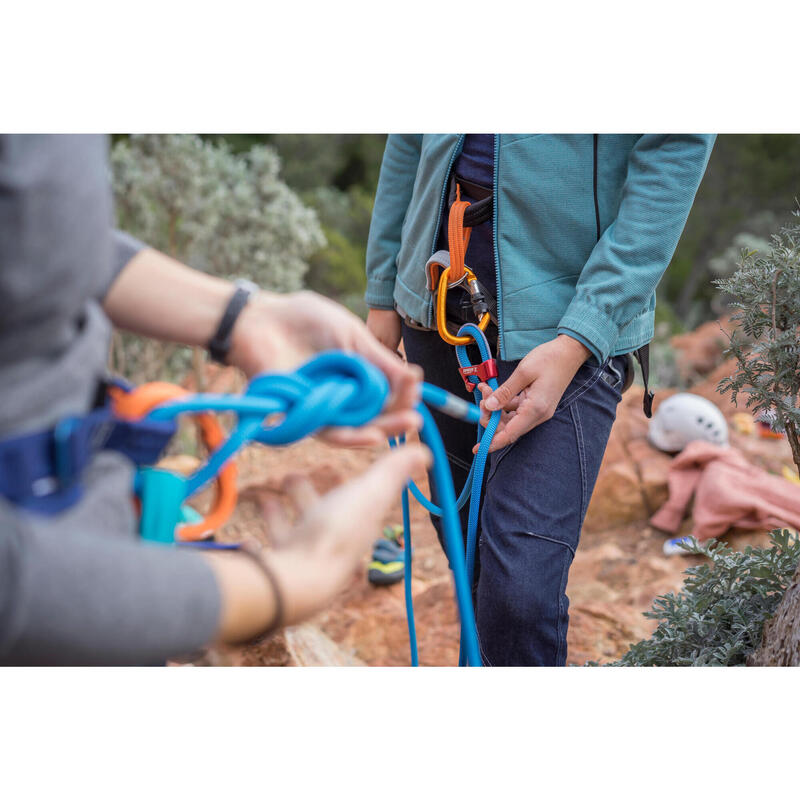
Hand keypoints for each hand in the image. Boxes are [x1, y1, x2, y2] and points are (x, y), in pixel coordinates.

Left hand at [228, 291, 422, 446]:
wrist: (260, 319)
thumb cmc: (303, 322)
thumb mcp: (351, 336)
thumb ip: (379, 359)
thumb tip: (414, 377)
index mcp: (356, 378)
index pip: (386, 394)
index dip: (402, 394)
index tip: (414, 384)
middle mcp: (342, 398)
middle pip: (373, 418)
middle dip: (396, 420)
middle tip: (413, 420)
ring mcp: (322, 408)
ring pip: (354, 429)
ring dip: (379, 431)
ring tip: (403, 427)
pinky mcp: (301, 417)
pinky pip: (327, 432)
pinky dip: (350, 436)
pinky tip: (371, 435)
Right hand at [254, 443, 429, 625]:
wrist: (299, 583)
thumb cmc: (337, 533)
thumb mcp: (370, 492)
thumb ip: (392, 470)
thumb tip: (425, 450)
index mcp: (356, 524)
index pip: (355, 501)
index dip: (349, 484)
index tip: (335, 467)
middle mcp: (331, 541)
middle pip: (319, 513)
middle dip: (306, 495)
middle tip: (291, 476)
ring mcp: (302, 555)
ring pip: (292, 528)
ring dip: (281, 512)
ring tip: (268, 492)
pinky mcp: (277, 564)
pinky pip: (268, 546)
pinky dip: (261, 537)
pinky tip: (248, 538)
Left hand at [475, 335, 590, 452]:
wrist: (569, 352)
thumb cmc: (550, 359)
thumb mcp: (523, 372)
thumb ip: (505, 392)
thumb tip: (490, 407)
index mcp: (535, 409)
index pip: (510, 434)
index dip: (493, 442)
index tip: (478, 449)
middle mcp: (537, 414)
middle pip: (507, 427)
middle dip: (490, 417)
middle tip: (482, 399)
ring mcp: (537, 410)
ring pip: (509, 418)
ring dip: (494, 408)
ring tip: (486, 389)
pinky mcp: (535, 404)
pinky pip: (514, 409)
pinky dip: (502, 402)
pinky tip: (493, 390)